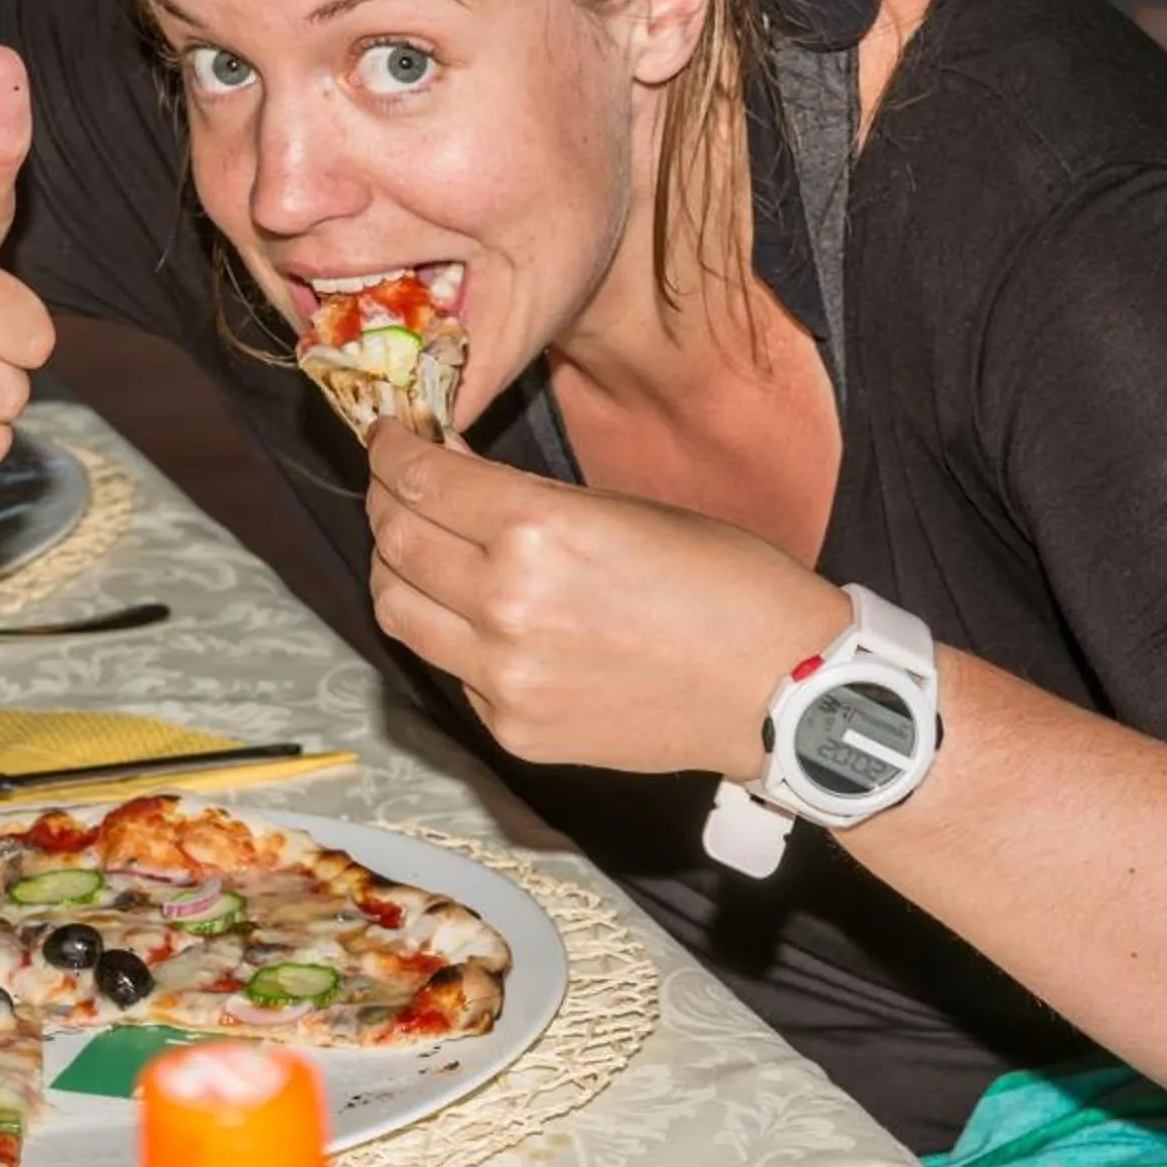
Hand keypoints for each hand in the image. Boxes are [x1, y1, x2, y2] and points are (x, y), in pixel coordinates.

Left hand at [364, 423, 851, 778]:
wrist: (780, 687)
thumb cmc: (722, 582)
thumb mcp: (622, 508)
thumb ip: (526, 499)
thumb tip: (449, 474)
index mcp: (537, 530)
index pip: (419, 479)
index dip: (392, 450)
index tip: (390, 437)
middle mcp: (505, 604)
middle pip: (394, 542)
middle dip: (387, 502)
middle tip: (400, 486)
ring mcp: (504, 676)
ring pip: (397, 611)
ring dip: (397, 570)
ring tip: (419, 550)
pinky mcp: (514, 728)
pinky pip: (450, 669)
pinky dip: (450, 635)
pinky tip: (483, 617)